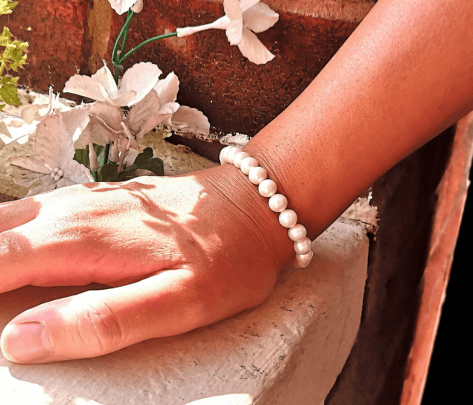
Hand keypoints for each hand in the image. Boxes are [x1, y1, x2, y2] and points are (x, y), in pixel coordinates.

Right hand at [0, 164, 291, 362]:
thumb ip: (104, 321)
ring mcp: (88, 199)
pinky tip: (16, 250)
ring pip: (10, 218)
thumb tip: (22, 339)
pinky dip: (12, 233)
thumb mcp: (180, 301)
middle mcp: (76, 211)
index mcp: (84, 239)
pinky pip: (37, 211)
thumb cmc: (226, 255)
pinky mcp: (101, 199)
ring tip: (3, 289)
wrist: (254, 204)